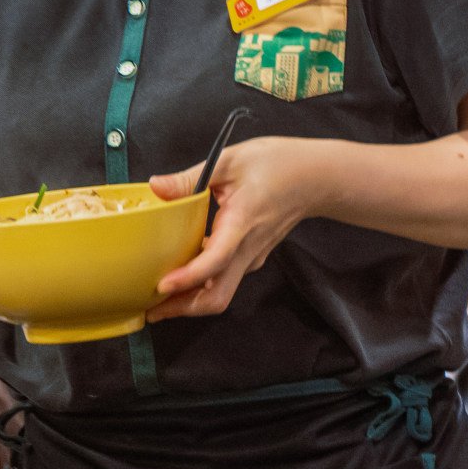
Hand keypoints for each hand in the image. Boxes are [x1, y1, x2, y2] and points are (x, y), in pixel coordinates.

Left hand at [145, 138, 325, 320]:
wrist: (316, 178)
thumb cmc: (279, 165)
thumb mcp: (230, 160)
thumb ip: (190, 178)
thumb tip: (156, 186)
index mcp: (241, 223)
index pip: (215, 261)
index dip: (188, 278)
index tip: (162, 286)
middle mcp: (248, 249)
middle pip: (217, 297)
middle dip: (182, 308)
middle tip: (151, 308)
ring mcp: (252, 257)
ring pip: (221, 293)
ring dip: (189, 301)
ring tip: (158, 298)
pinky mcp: (252, 257)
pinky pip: (225, 280)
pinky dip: (201, 286)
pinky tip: (182, 274)